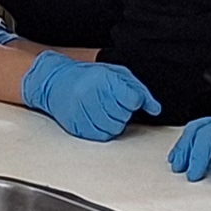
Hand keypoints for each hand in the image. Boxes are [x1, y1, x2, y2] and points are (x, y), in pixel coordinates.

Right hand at [19, 53, 160, 140]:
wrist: (56, 81)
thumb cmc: (89, 76)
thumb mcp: (117, 74)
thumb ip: (139, 91)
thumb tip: (155, 109)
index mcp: (104, 79)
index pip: (133, 100)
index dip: (134, 101)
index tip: (129, 98)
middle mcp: (92, 95)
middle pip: (124, 116)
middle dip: (124, 112)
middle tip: (114, 104)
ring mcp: (82, 111)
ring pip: (113, 129)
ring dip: (115, 123)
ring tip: (107, 112)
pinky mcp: (76, 125)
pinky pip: (100, 136)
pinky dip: (104, 130)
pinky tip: (99, 119)